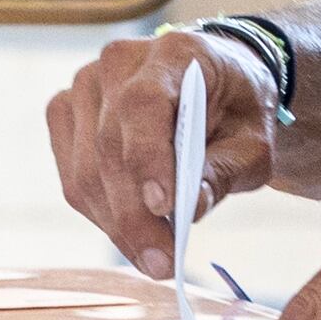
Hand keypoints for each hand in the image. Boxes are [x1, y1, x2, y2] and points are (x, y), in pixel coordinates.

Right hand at [47, 29, 277, 277]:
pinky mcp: (66, 114)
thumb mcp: (254, 142)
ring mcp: (84, 86)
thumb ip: (224, 171)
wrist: (215, 83)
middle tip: (162, 264)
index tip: (164, 207)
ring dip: (116, 225)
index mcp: (173, 54)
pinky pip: (73, 177)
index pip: (143, 104)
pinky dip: (101, 214)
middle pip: (109, 147)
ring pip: (85, 170)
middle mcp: (118, 63)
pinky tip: (131, 235)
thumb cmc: (236, 111)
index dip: (147, 157)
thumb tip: (189, 209)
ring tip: (152, 260)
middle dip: (134, 216)